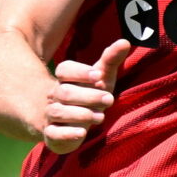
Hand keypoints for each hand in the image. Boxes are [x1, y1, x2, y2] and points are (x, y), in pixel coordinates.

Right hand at [43, 38, 132, 153]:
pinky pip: (53, 133)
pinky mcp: (52, 134)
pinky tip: (82, 133)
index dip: (80, 72)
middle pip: (64, 92)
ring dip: (80, 114)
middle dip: (88, 96)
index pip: (64, 70)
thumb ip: (110, 60)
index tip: (98, 76)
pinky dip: (67, 133)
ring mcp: (51, 114)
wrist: (71, 124)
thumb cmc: (89, 96)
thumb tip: (125, 42)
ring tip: (100, 117)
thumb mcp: (101, 78)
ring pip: (58, 112)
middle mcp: (55, 95)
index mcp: (65, 79)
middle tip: (109, 99)